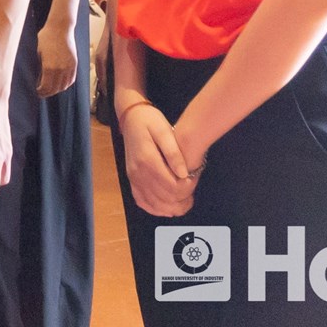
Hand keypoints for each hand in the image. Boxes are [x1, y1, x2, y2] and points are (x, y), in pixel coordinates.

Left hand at [37, 11, 78, 97]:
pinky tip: (60, 83)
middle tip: (42, 93)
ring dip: (57, 89)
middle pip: (55, 89)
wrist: (60, 28)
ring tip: (50, 89)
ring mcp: (69, 67)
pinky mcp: (75, 64)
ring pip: (64, 86)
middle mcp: (61, 70)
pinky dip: (66, 84)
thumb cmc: (46, 38)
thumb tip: (37, 79)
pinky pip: (71, 80)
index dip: (41, 92)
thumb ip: (39, 67)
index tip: (37, 92)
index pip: (46, 87)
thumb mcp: (38, 53)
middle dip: (48, 93)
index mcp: (49, 67)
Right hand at [121, 101, 197, 217]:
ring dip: (172, 207)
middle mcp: (138, 172)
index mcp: (147, 160)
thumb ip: (174, 153)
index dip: (188, 189)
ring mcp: (133, 177)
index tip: (195, 179)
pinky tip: (167, 206)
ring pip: (154, 205)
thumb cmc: (149, 121)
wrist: (131, 117)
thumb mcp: (164, 130)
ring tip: (185, 200)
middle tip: (193, 189)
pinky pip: (142, 202)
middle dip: (183, 199)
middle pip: (165, 199)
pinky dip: (156, 208)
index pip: (172, 187)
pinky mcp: (132, 179)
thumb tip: (183, 174)